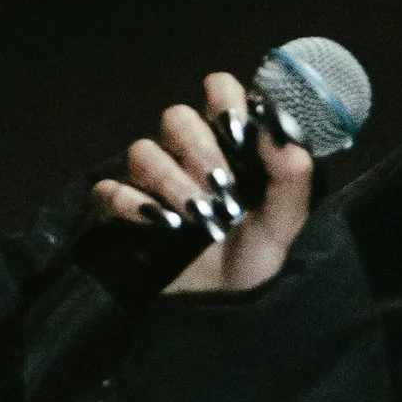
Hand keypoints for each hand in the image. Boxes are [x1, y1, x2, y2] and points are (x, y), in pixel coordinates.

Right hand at [89, 70, 313, 296]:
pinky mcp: (124, 211)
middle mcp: (188, 154)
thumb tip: (281, 135)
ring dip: (172, 181)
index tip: (238, 130)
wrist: (222, 310)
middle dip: (200, 150)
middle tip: (223, 189)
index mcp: (230, 146)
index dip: (224, 99)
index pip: (219, 91)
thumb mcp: (284, 225)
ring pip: (143, 150)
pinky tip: (161, 225)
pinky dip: (131, 203)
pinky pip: (110, 189)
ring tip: (199, 216)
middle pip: (176, 117)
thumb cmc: (255, 261)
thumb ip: (291, 179)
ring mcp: (152, 181)